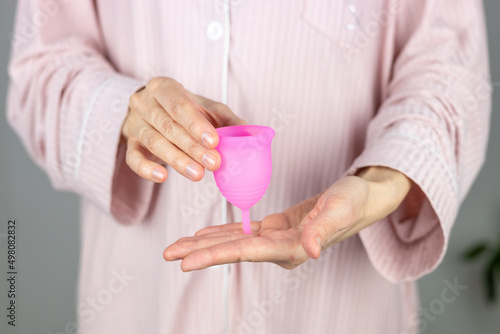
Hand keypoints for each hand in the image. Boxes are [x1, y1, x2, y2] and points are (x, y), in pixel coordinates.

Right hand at [122, 77, 245, 182]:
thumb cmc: (187, 111)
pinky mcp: (129, 143)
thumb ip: (229, 121)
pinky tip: (162, 178)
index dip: (196, 124)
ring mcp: (134, 123)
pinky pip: (133, 158)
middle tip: (213, 163)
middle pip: (168, 126)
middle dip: (192, 147)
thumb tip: (251, 137)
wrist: (155, 111)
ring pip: (154, 143)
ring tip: (197, 174)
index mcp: (164, 87)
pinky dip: (146, 169)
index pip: (179, 105)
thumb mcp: (209, 109)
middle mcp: (144, 102)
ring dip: (177, 160)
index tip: (214, 141)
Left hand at [163, 166, 411, 270]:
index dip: (214, 256)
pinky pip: (243, 231)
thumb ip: (323, 230)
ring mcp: (276, 239)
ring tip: (177, 247)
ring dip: (205, 244)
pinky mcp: (275, 227)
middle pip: (232, 250)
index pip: (246, 251)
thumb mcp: (340, 209)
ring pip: (233, 242)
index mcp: (293, 247)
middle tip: (168, 254)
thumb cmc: (354, 201)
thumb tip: (308, 250)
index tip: (186, 261)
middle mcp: (280, 248)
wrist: (361, 197)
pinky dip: (222, 232)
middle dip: (200, 252)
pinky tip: (203, 234)